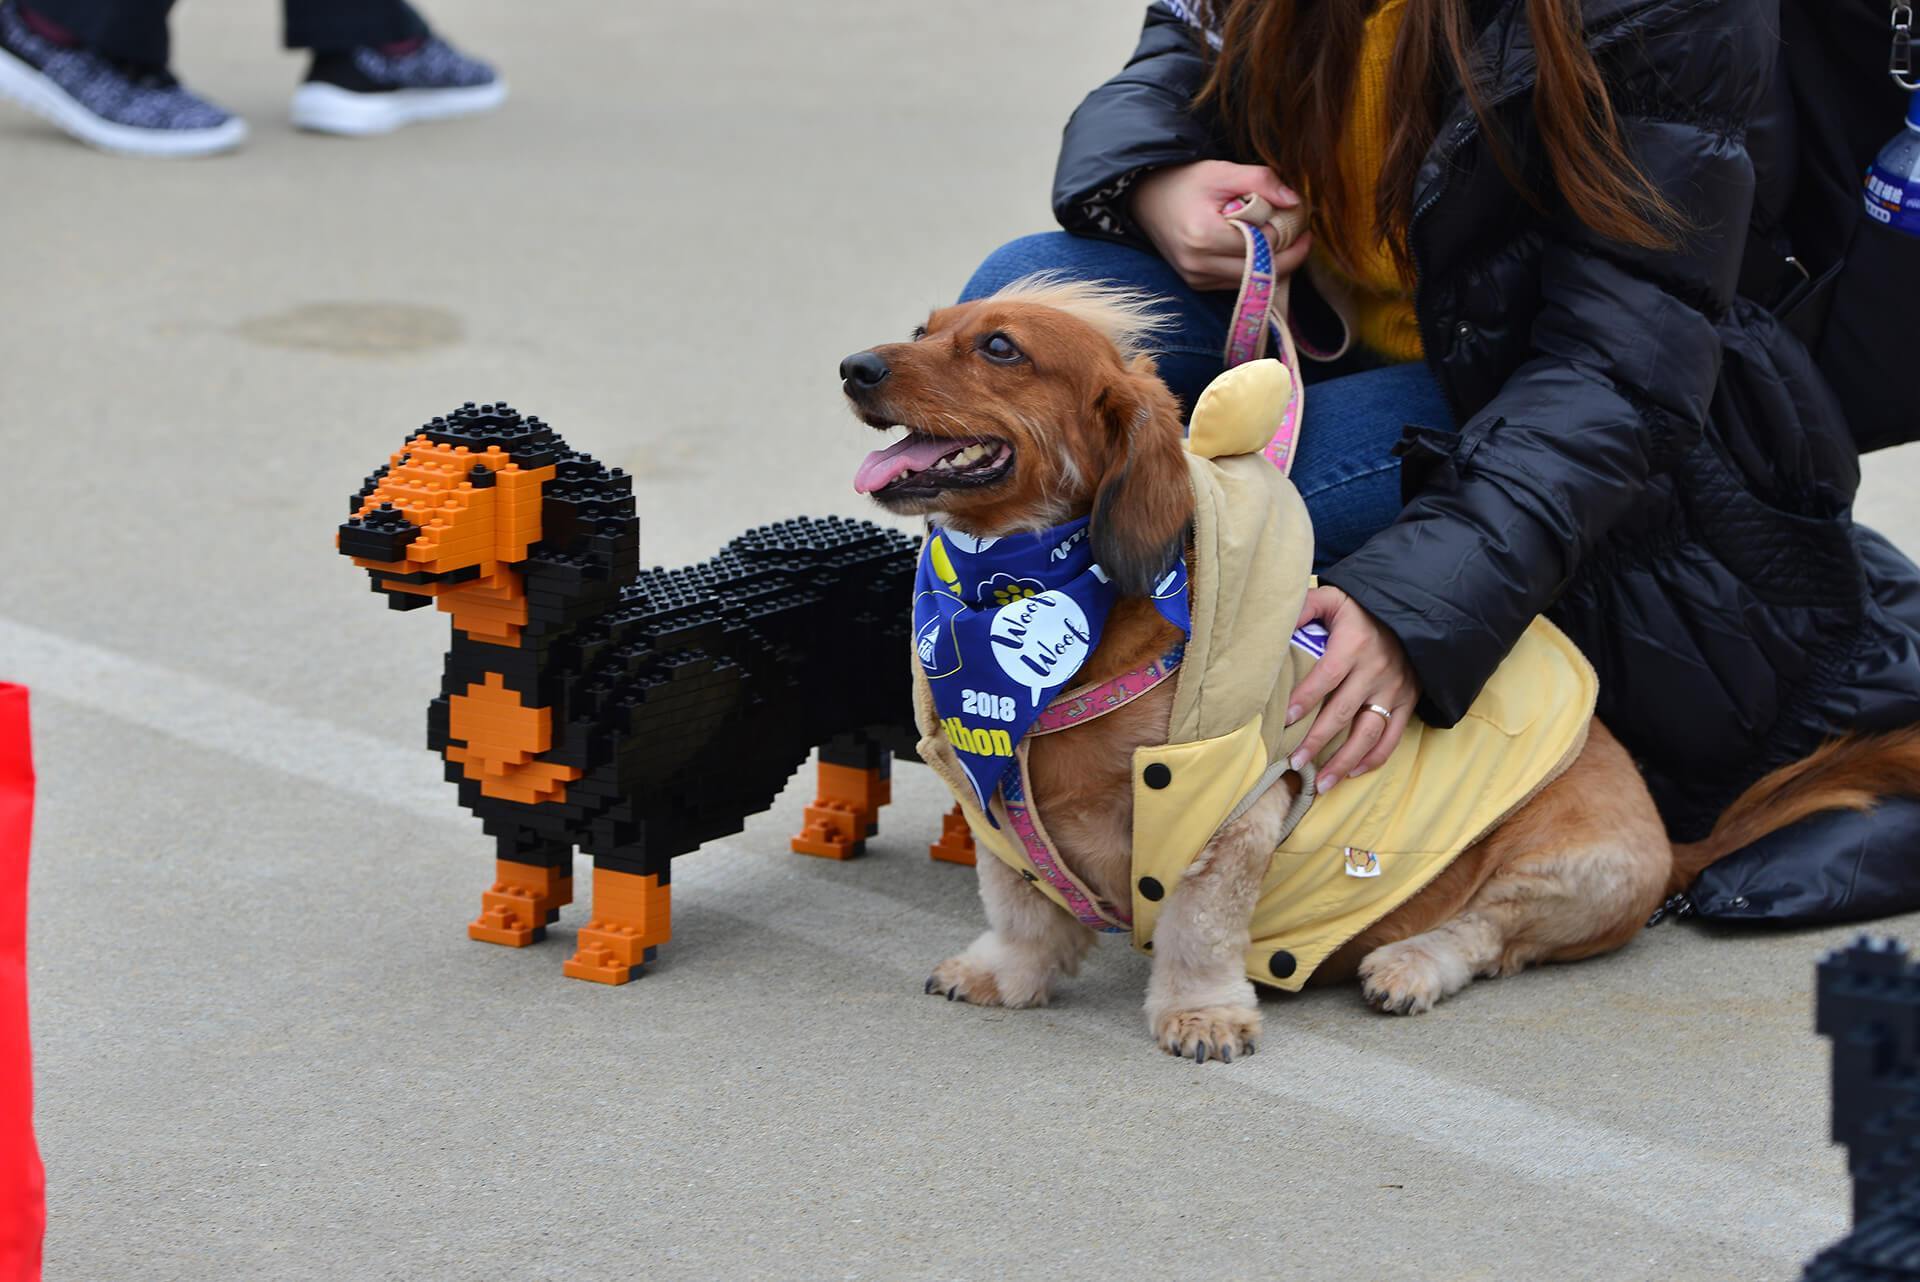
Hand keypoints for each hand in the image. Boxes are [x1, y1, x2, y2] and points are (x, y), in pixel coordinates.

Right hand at [1129, 160, 1313, 291]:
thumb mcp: (1221, 172)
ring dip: (1275, 264)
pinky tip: (1262, 251)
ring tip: (1285, 239)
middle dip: (1290, 253)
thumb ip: (1260, 180)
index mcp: (1205, 236)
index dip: (1288, 229)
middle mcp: (1199, 265)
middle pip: (1263, 269)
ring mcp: (1197, 279)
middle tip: (1304, 233)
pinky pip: (1238, 283)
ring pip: (1254, 281)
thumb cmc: (1184, 182)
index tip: (1300, 214)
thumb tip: (1295, 201)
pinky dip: (1255, 270)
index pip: (1264, 243)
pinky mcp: (1197, 284)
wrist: (1147, 200)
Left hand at [1285, 586, 1419, 793]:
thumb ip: (1305, 607)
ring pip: (1368, 733)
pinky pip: (1393, 737)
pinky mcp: (1408, 702)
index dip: (1306, 698)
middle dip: (1317, 741)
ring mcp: (1394, 689)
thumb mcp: (1334, 598)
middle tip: (1294, 762)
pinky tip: (1352, 773)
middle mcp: (1375, 671)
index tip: (1285, 719)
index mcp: (1354, 645)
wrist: (1414, 611)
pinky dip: (1374, 758)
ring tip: (1321, 783)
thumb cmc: (1363, 608)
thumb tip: (1275, 624)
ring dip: (1344, 761)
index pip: (1327, 676)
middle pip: (1343, 712)